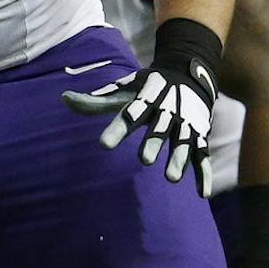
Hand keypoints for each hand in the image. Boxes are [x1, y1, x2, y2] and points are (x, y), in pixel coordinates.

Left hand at [63, 21, 218, 195]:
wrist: (190, 73)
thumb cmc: (148, 87)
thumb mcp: (123, 90)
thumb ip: (95, 101)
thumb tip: (64, 98)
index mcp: (146, 100)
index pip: (129, 114)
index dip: (117, 129)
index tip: (103, 145)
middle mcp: (167, 112)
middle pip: (160, 128)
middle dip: (153, 142)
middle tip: (144, 159)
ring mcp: (186, 125)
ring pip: (183, 142)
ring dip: (179, 159)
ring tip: (171, 178)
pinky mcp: (200, 135)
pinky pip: (203, 156)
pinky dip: (204, 174)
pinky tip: (201, 194)